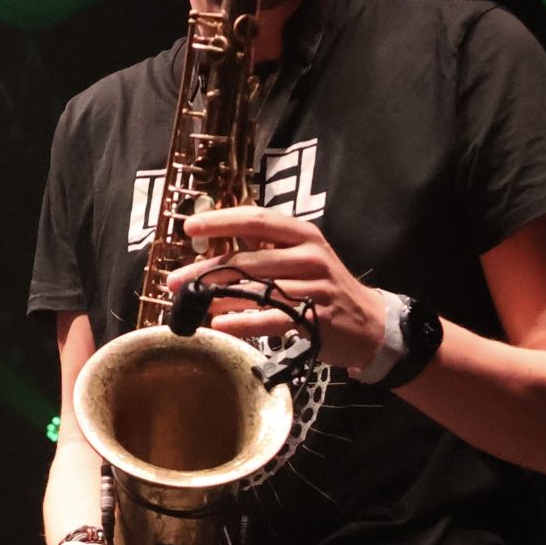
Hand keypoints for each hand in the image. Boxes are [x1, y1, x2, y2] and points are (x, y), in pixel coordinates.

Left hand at [167, 205, 386, 372]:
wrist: (369, 324)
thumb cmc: (323, 287)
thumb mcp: (300, 258)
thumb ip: (264, 252)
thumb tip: (212, 253)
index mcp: (302, 234)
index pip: (257, 220)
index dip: (222, 221)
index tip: (190, 226)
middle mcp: (309, 255)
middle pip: (249, 260)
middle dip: (207, 271)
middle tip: (176, 281)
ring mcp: (315, 286)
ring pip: (256, 289)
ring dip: (219, 297)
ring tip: (193, 303)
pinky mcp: (317, 317)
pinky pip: (272, 318)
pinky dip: (243, 322)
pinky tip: (220, 323)